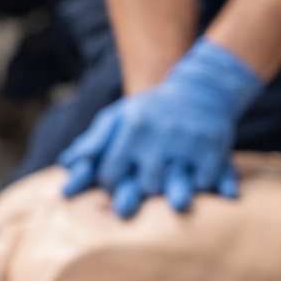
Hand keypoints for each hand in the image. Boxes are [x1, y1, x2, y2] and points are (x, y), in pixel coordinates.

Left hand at [58, 38, 263, 217]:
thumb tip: (65, 165)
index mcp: (131, 128)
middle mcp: (158, 136)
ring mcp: (188, 143)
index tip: (120, 178)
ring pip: (172, 192)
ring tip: (169, 181)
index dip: (113, 182)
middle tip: (146, 179)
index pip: (110, 176)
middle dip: (141, 189)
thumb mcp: (118, 117)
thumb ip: (92, 141)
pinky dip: (199, 185)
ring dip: (169, 191)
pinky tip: (194, 175)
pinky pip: (203, 185)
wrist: (200, 89)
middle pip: (142, 187)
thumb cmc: (150, 110)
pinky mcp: (214, 149)